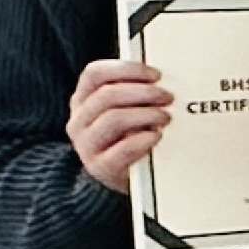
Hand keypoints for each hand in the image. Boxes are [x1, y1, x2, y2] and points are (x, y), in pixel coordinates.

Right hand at [67, 58, 171, 190]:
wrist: (127, 178)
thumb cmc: (131, 137)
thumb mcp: (128, 111)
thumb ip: (136, 94)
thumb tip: (161, 78)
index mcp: (83, 100)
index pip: (94, 74)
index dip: (126, 69)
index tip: (156, 74)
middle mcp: (79, 121)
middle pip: (106, 95)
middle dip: (143, 92)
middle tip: (168, 97)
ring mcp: (86, 145)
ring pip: (113, 119)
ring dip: (146, 114)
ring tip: (166, 117)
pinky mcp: (100, 168)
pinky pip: (121, 149)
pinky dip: (143, 140)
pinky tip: (157, 136)